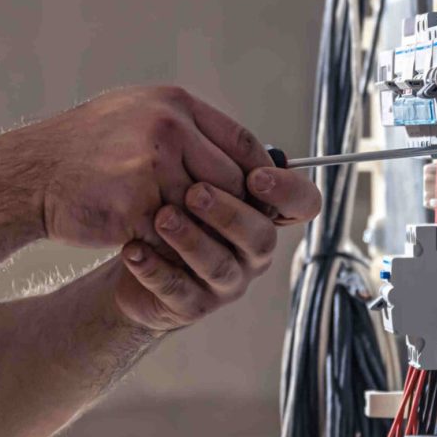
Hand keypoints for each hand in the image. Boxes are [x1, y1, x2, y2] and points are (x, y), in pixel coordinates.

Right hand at [18, 85, 314, 249]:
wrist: (30, 173)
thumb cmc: (86, 148)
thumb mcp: (139, 115)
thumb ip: (187, 130)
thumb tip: (241, 156)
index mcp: (174, 105)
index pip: (241, 141)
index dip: (258, 173)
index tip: (262, 195)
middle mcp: (168, 128)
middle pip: (230, 180)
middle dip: (230, 209)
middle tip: (226, 228)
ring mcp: (151, 166)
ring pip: (203, 212)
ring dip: (199, 230)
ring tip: (191, 240)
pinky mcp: (134, 204)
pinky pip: (171, 235)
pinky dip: (171, 247)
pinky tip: (163, 250)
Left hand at [110, 166, 321, 332]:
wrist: (134, 256)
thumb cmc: (173, 208)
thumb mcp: (196, 177)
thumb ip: (216, 158)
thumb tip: (215, 131)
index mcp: (262, 215)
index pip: (303, 204)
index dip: (288, 192)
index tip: (257, 177)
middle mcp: (252, 252)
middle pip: (259, 236)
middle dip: (229, 213)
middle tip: (195, 192)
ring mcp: (225, 282)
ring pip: (219, 266)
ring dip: (191, 240)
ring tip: (162, 217)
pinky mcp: (191, 306)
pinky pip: (177, 290)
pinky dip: (155, 268)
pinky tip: (133, 249)